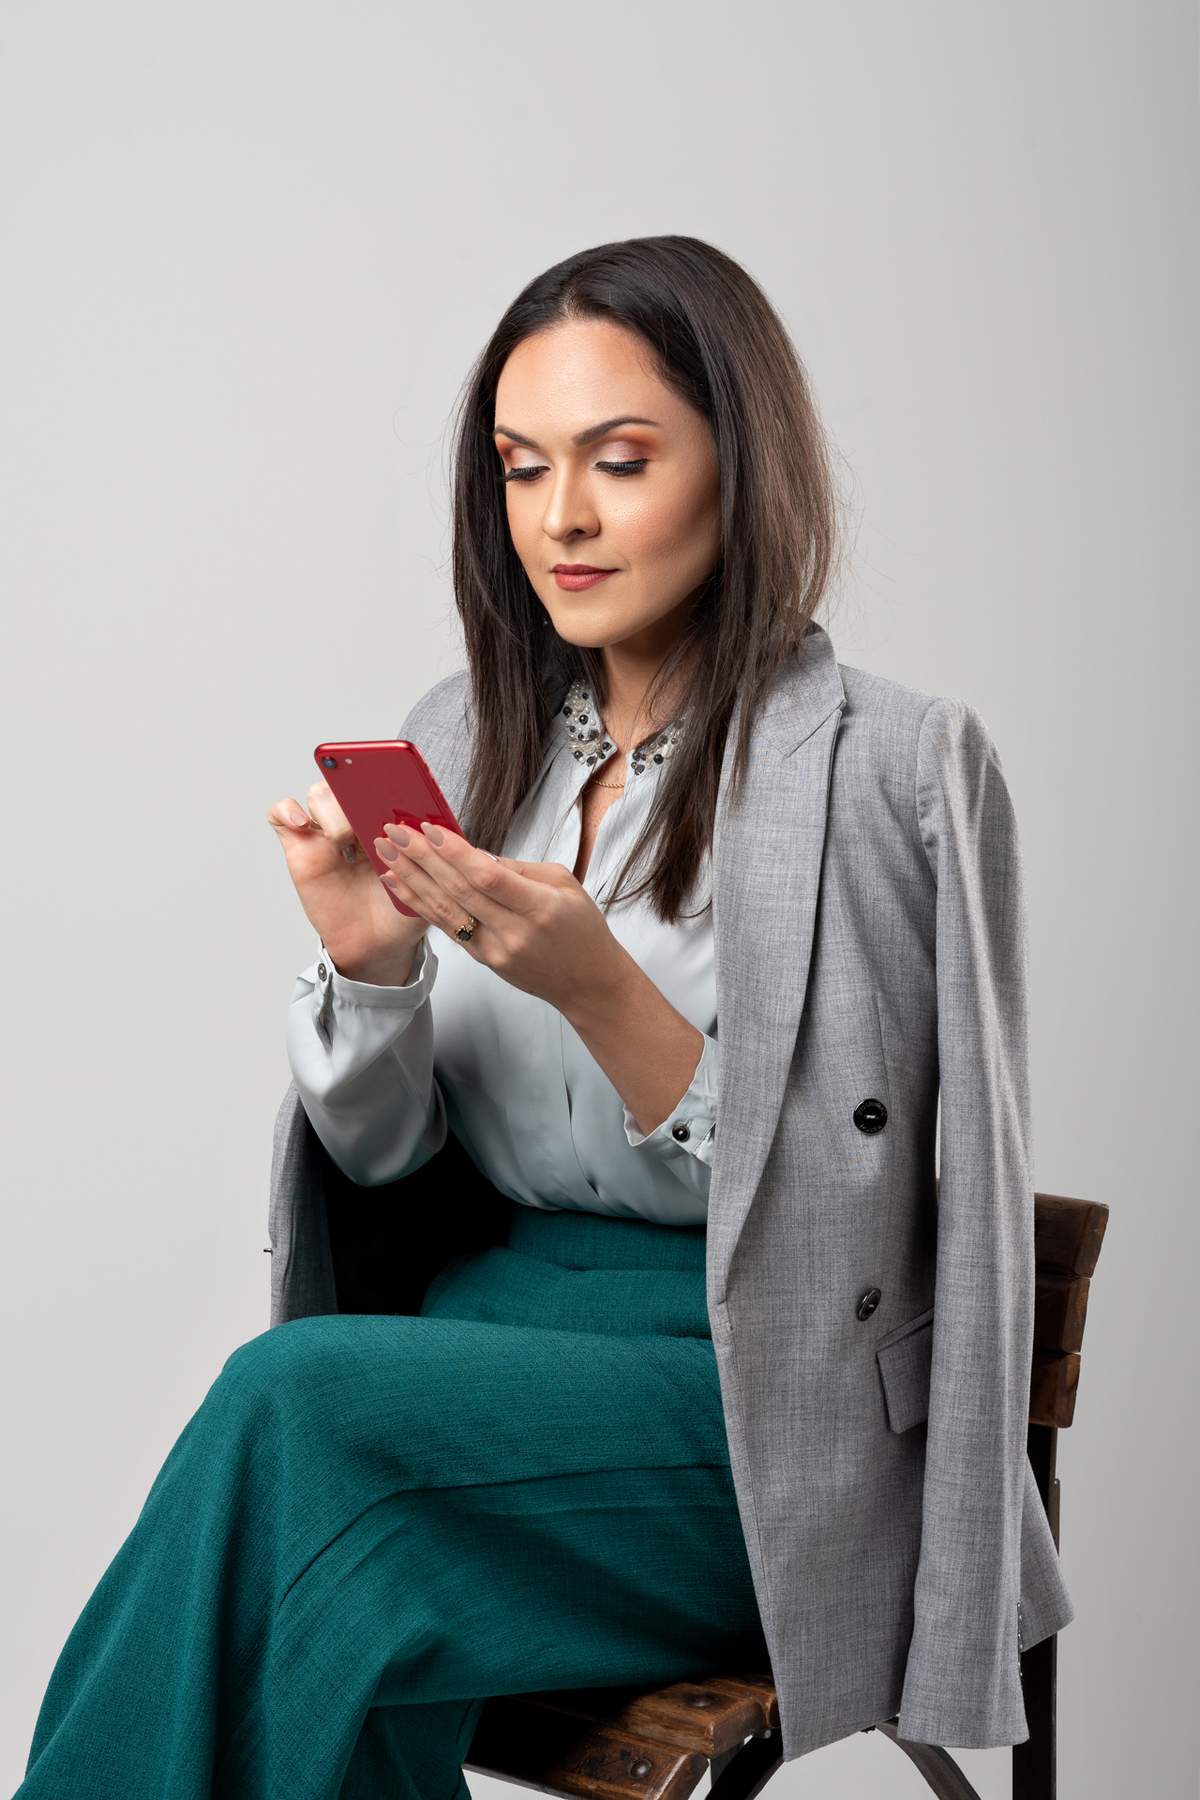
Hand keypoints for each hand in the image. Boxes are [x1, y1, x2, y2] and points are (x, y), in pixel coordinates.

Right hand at [267, 782, 427, 985]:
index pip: (384, 781)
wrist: (376, 944)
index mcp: (388, 820)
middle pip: (348, 781)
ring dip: (333, 812)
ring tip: (344, 843)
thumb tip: (427, 822)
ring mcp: (326, 833)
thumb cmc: (400, 910)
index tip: (398, 776)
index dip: (387, 771)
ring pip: (319, 794)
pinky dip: (287, 811)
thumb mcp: (427, 880)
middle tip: (373, 823)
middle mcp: (356, 820)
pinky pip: (281, 815)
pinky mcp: (301, 848)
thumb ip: (426, 851)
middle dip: (358, 793)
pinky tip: (302, 825)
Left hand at [378, 822, 704, 1132]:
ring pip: (445, 910)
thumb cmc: (582, 928)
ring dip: (411, 878)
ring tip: (385, 852)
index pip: (489, 878)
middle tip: (394, 830)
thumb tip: (471, 852)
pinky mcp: (482, 960)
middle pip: (459, 891)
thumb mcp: (564, 884)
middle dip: (423, 858)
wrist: (588, 983)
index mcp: (540, 909)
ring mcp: (495, 951)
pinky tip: (398, 882)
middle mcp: (513, 934)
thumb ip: (517, 868)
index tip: (429, 828)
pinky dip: (419, 902)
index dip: (456, 853)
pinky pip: (446, 926)